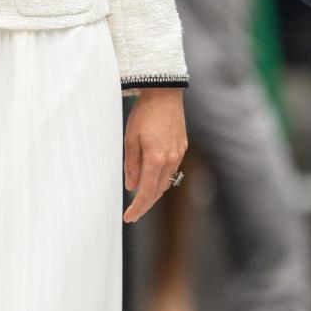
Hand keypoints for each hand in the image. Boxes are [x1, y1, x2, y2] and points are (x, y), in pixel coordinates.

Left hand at [122, 89, 186, 223]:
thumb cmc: (144, 114)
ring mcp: (178, 154)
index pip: (147, 192)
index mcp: (156, 158)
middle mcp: (171, 159)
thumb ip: (132, 165)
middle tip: (133, 214)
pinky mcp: (182, 147)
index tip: (128, 217)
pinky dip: (160, 179)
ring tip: (140, 199)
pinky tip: (152, 180)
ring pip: (166, 181)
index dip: (138, 208)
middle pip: (158, 191)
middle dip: (146, 204)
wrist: (164, 94)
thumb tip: (131, 187)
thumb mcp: (130, 139)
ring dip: (154, 192)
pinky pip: (171, 170)